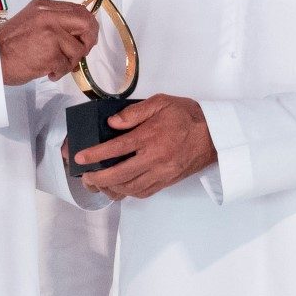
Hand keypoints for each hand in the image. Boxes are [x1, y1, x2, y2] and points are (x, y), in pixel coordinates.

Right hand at [0, 0, 97, 85]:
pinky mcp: (50, 52)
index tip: (84, 39)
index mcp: (45, 6)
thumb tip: (77, 34)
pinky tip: (49, 72)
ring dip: (70, 62)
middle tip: (80, 54)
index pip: (79, 10)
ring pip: (78, 48)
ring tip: (56, 66)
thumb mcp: (32, 21)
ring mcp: (50, 33)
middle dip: (88, 41)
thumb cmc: (9, 44)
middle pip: (86, 23)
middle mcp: (49, 15)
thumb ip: (53, 23)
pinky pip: (67, 64)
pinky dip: (60, 72)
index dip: (88, 26)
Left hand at [74, 94, 215, 199]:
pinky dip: (128, 193)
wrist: (214, 135)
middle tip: (86, 176)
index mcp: (151, 136)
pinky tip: (120, 188)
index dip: (96, 154)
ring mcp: (162, 172)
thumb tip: (113, 122)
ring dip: (112, 188)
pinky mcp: (167, 180)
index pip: (117, 148)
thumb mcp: (161, 102)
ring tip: (99, 184)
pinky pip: (144, 192)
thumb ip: (135, 111)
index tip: (81, 157)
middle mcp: (155, 158)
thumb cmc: (187, 116)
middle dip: (99, 178)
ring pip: (131, 187)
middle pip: (120, 174)